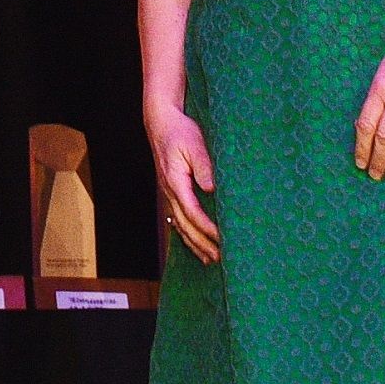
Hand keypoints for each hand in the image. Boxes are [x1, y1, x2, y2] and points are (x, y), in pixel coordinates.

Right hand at [146, 96, 221, 265]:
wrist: (161, 123)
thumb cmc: (180, 132)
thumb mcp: (194, 143)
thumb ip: (203, 166)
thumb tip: (211, 188)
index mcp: (175, 182)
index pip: (192, 212)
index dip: (207, 228)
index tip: (222, 239)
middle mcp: (170, 192)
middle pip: (186, 225)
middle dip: (202, 244)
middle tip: (220, 259)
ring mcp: (169, 194)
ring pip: (181, 226)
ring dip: (195, 244)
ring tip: (211, 260)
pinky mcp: (172, 192)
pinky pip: (179, 219)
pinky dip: (188, 235)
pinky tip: (196, 244)